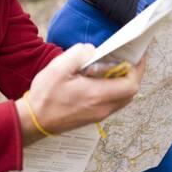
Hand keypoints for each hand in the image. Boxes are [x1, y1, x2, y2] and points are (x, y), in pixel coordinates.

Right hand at [16, 44, 144, 144]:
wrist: (34, 121)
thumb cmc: (45, 96)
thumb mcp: (58, 68)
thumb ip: (78, 54)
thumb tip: (93, 50)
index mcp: (97, 94)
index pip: (130, 84)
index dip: (138, 68)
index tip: (137, 55)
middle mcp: (102, 107)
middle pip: (130, 92)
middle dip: (133, 74)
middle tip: (129, 57)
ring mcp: (98, 114)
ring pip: (123, 98)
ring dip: (124, 82)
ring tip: (116, 66)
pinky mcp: (93, 116)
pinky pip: (113, 102)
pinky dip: (115, 89)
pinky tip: (102, 79)